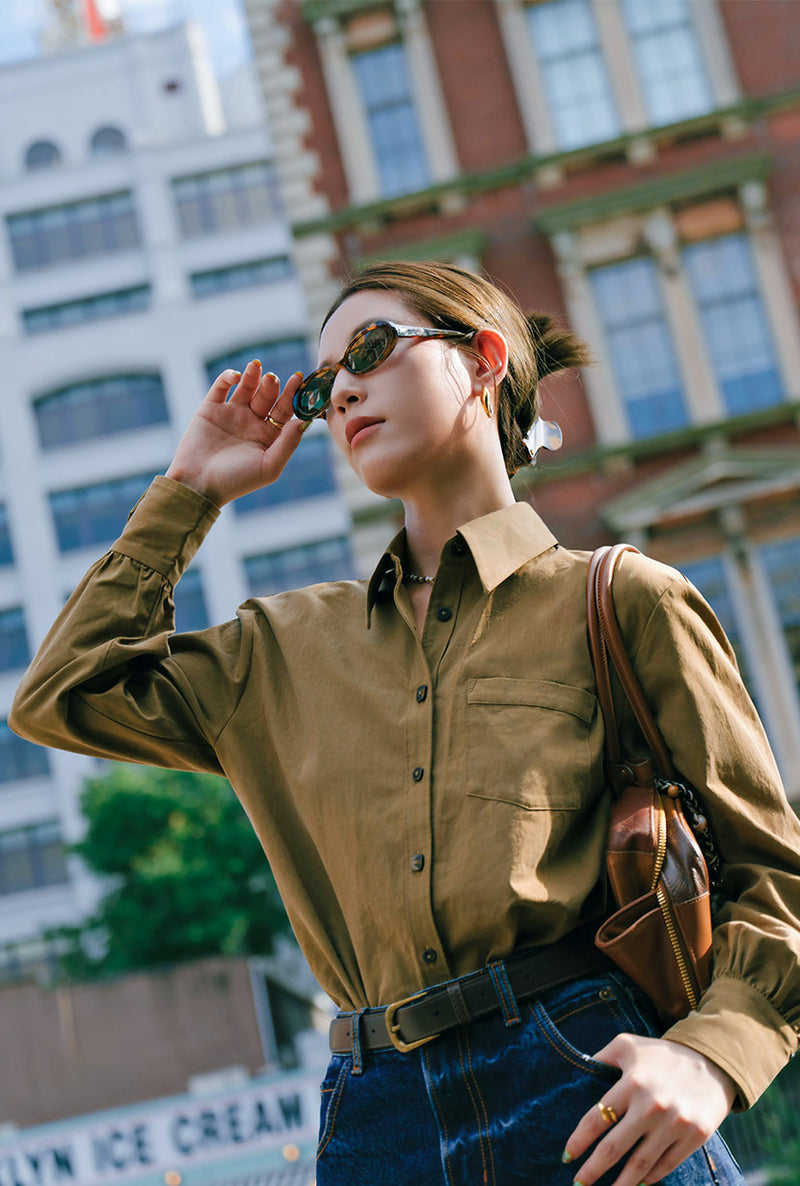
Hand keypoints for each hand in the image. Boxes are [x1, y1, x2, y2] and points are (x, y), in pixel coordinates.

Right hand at [165, 360, 306, 506]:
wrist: (198, 484)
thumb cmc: (236, 481)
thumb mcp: (269, 466)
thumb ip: (288, 444)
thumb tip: (304, 421)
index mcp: (268, 436)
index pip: (284, 410)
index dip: (292, 395)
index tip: (298, 379)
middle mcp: (252, 423)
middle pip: (267, 396)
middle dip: (271, 385)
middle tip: (272, 379)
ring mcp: (231, 414)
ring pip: (246, 387)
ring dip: (253, 376)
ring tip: (255, 367)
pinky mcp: (210, 409)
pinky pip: (221, 387)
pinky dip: (228, 377)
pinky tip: (236, 376)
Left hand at [562, 1035, 736, 1185]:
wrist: (713, 1061)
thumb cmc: (662, 1053)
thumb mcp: (628, 1045)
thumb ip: (601, 1058)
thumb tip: (577, 1073)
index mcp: (631, 1083)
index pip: (596, 1119)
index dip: (579, 1141)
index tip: (567, 1156)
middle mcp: (651, 1106)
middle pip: (613, 1148)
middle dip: (592, 1170)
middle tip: (578, 1184)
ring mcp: (675, 1124)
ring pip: (640, 1164)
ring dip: (621, 1184)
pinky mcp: (694, 1137)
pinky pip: (666, 1165)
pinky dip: (650, 1178)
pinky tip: (638, 1183)